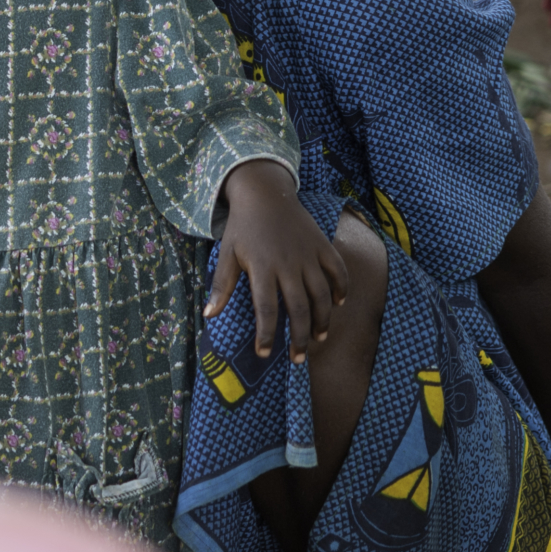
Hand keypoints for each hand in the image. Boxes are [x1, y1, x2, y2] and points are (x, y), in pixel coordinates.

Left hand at [207, 161, 348, 361]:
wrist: (264, 192)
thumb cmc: (243, 227)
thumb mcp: (226, 253)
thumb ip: (221, 285)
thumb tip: (209, 315)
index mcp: (262, 268)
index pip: (266, 309)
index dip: (266, 334)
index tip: (264, 354)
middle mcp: (288, 264)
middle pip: (298, 308)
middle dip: (299, 337)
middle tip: (298, 359)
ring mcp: (308, 255)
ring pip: (322, 294)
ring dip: (323, 319)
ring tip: (319, 338)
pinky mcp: (322, 245)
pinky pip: (338, 270)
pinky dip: (341, 287)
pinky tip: (338, 304)